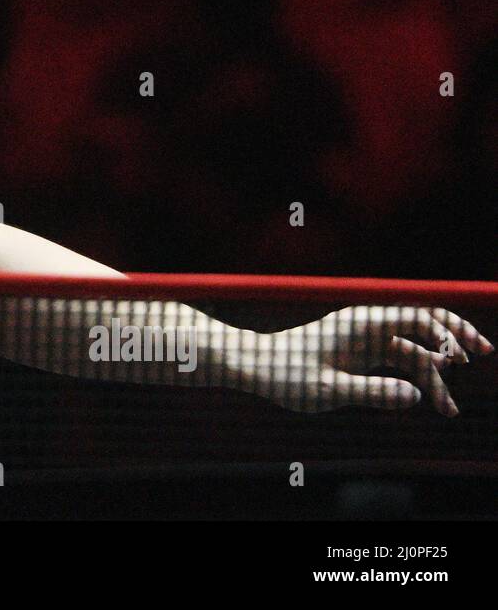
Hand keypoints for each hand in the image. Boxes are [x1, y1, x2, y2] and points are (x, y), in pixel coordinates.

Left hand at [248, 306, 493, 415]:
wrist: (254, 367)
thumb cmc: (285, 376)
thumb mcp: (328, 390)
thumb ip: (373, 392)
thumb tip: (418, 396)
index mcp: (362, 323)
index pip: (418, 316)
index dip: (450, 330)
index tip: (470, 355)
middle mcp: (366, 324)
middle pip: (422, 326)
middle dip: (455, 340)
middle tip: (484, 355)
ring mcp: (363, 337)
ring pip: (412, 350)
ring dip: (434, 375)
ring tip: (448, 412)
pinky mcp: (358, 352)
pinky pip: (397, 359)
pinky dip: (415, 377)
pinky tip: (427, 400)